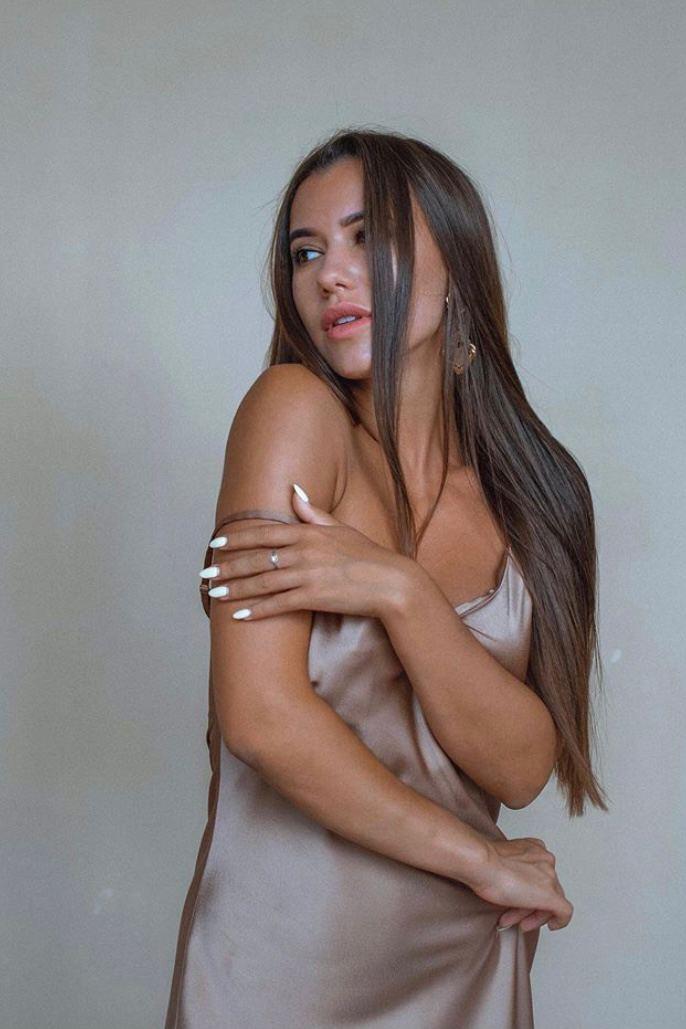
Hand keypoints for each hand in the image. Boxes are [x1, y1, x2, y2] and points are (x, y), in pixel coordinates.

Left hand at [200, 483, 411, 620]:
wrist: (389, 581)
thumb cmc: (366, 554)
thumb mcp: (340, 528)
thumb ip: (313, 513)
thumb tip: (295, 492)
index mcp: (307, 533)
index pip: (263, 533)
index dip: (237, 539)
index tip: (216, 544)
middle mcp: (302, 551)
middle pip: (256, 559)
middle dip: (227, 567)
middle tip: (205, 576)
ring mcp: (306, 575)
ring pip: (262, 583)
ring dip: (235, 590)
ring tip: (215, 595)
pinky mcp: (312, 597)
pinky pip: (277, 605)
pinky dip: (257, 611)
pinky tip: (239, 616)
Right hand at [463, 835, 572, 933]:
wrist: (483, 864)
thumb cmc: (485, 864)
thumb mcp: (502, 862)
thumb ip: (514, 869)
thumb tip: (513, 886)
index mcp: (535, 848)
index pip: (539, 874)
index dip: (527, 890)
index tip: (516, 899)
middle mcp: (546, 860)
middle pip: (546, 888)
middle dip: (530, 905)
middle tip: (517, 916)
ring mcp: (550, 878)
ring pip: (551, 900)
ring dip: (535, 914)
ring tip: (520, 924)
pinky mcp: (551, 896)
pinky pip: (565, 912)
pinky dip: (561, 921)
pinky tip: (553, 926)